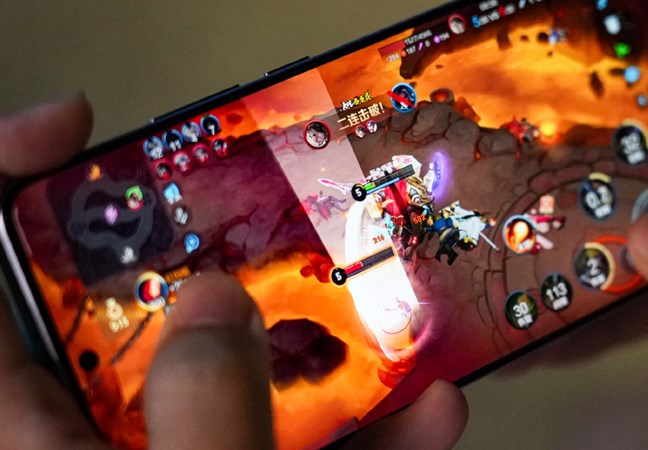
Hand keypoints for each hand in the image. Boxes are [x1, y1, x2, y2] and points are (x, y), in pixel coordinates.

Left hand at [0, 96, 467, 448]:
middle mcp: (103, 438)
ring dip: (324, 343)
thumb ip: (202, 408)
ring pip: (238, 372)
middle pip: (132, 305)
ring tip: (381, 304)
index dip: (14, 178)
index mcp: (37, 436)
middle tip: (273, 217)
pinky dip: (369, 431)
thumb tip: (217, 305)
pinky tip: (425, 411)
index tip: (78, 129)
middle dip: (213, 252)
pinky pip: (300, 441)